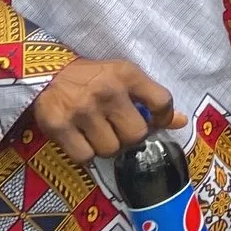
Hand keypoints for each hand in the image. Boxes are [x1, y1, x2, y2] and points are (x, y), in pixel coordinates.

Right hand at [32, 58, 181, 164]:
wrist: (48, 73)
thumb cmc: (94, 77)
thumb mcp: (125, 77)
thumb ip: (152, 99)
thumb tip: (182, 122)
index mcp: (128, 75)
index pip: (162, 101)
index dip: (163, 118)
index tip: (154, 122)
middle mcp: (108, 92)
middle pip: (137, 135)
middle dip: (131, 138)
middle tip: (120, 131)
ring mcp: (83, 110)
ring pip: (111, 150)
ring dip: (107, 147)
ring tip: (99, 134)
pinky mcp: (59, 127)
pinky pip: (85, 157)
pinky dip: (86, 155)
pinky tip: (82, 140)